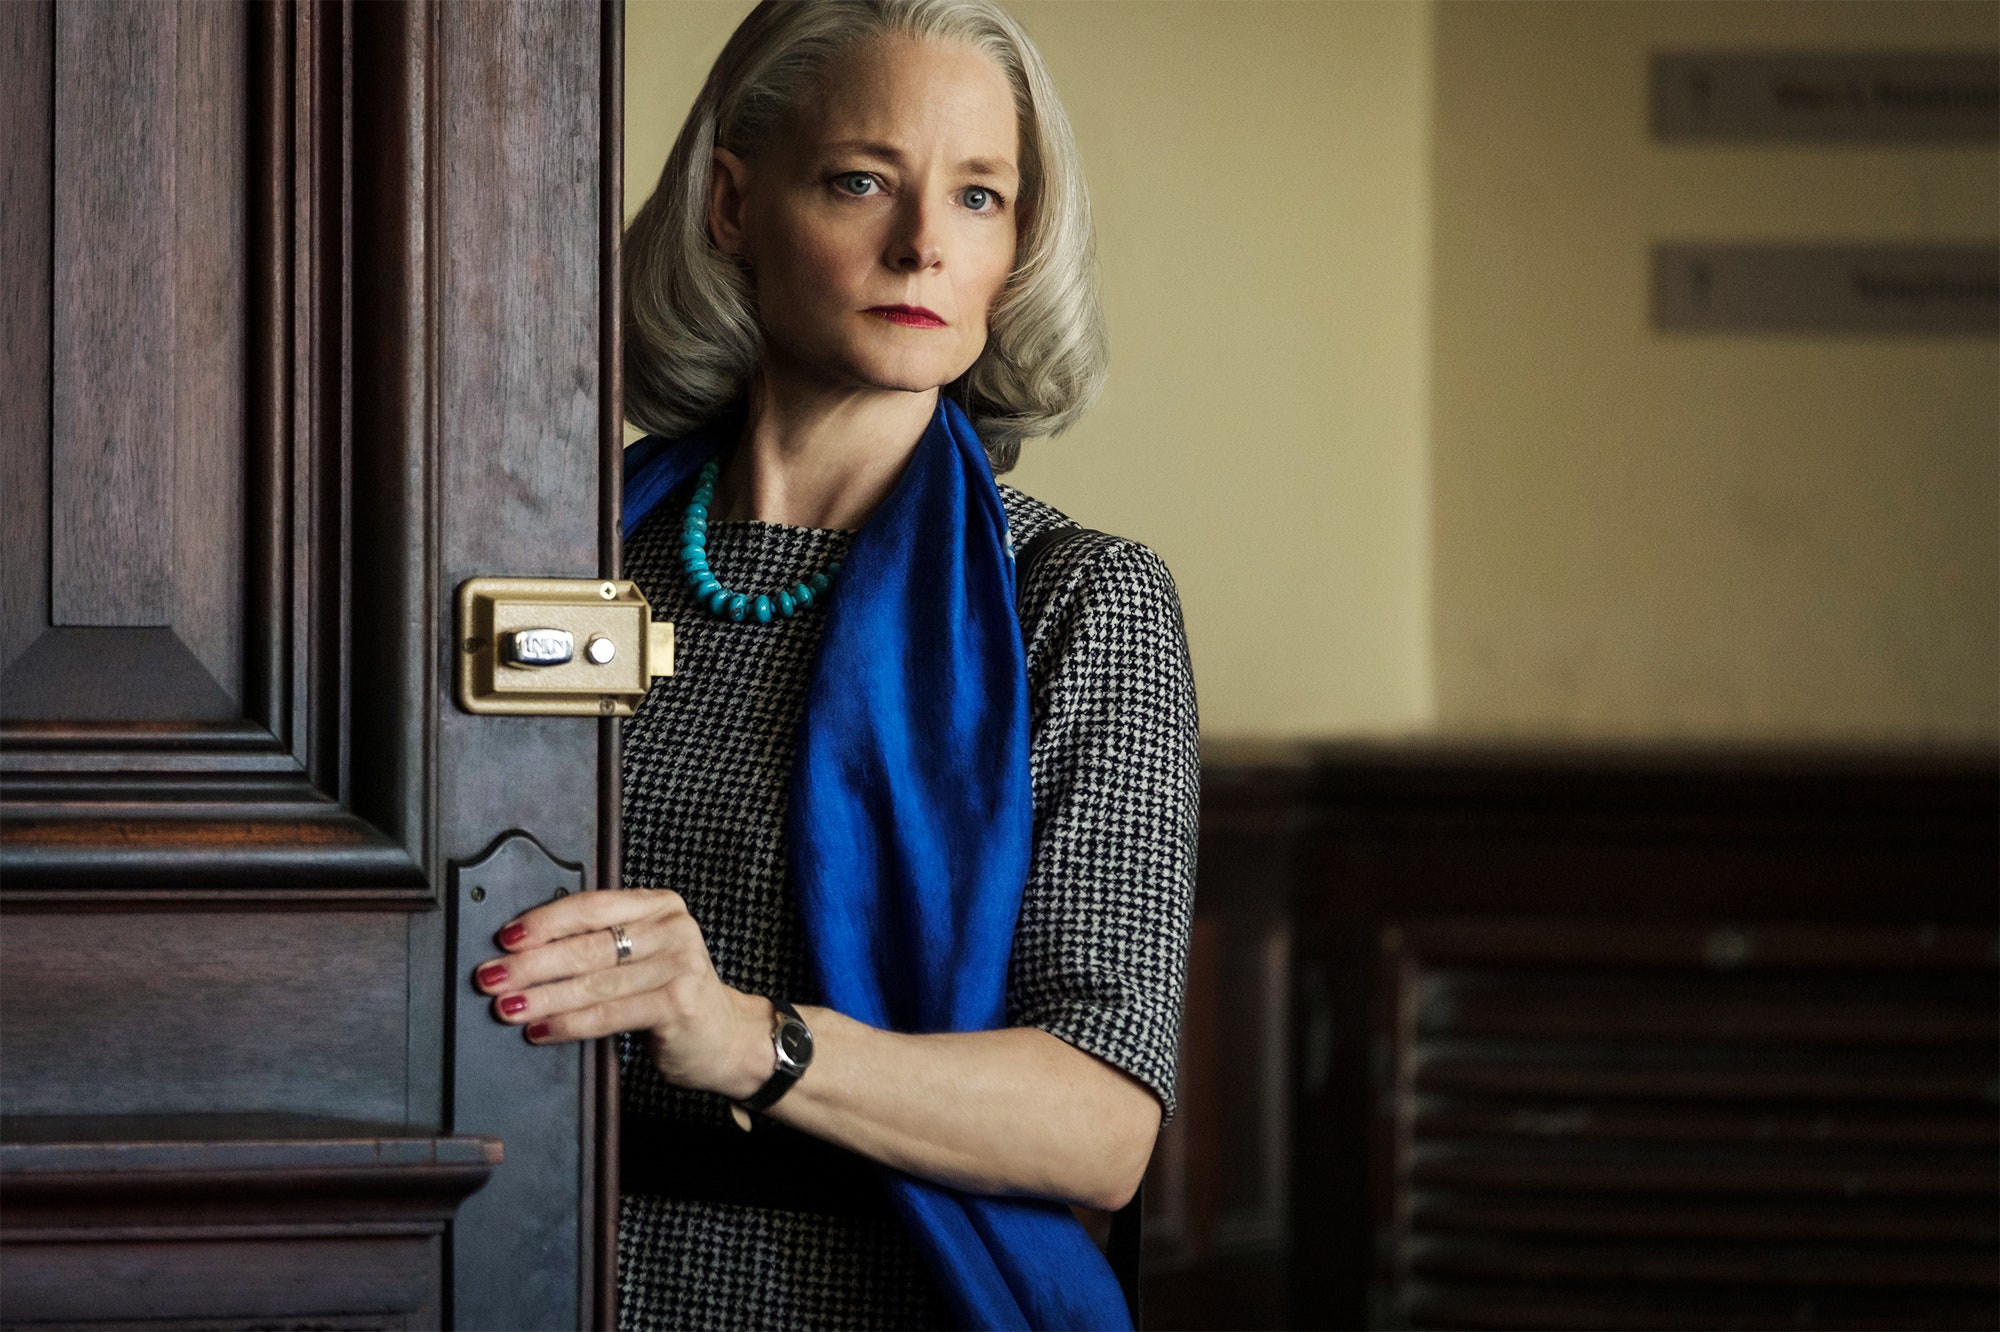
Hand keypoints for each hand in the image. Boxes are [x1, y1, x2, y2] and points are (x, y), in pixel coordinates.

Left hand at [472, 888, 774, 1100]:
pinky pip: (609, 1014)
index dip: (544, 921)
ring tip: (505, 1007)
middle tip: (489, 977)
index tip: (504, 938)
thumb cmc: (671, 995)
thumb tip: (524, 952)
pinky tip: (540, 1031)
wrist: (726, 1038)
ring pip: (594, 981)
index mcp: (660, 905)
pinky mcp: (678, 1003)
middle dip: (531, 964)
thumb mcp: (643, 956)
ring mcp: (680, 965)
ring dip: (542, 997)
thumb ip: (601, 945)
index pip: (591, 906)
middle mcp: (674, 928)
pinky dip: (569, 1024)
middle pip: (588, 945)